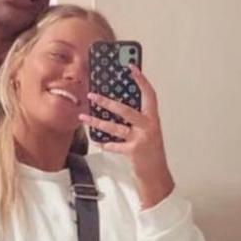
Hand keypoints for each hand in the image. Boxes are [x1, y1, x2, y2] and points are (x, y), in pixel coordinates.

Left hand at [79, 65, 173, 208]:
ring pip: (116, 127)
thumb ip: (136, 120)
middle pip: (126, 110)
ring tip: (84, 117)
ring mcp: (142, 138)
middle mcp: (149, 126)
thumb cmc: (150, 151)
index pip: (149, 94)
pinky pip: (116, 146)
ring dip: (98, 123)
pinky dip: (107, 144)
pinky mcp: (134, 151)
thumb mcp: (147, 132)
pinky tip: (99, 143)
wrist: (156, 174)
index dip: (141, 80)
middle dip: (107, 102)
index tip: (131, 66)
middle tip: (92, 95)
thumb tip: (116, 106)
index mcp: (152, 118)